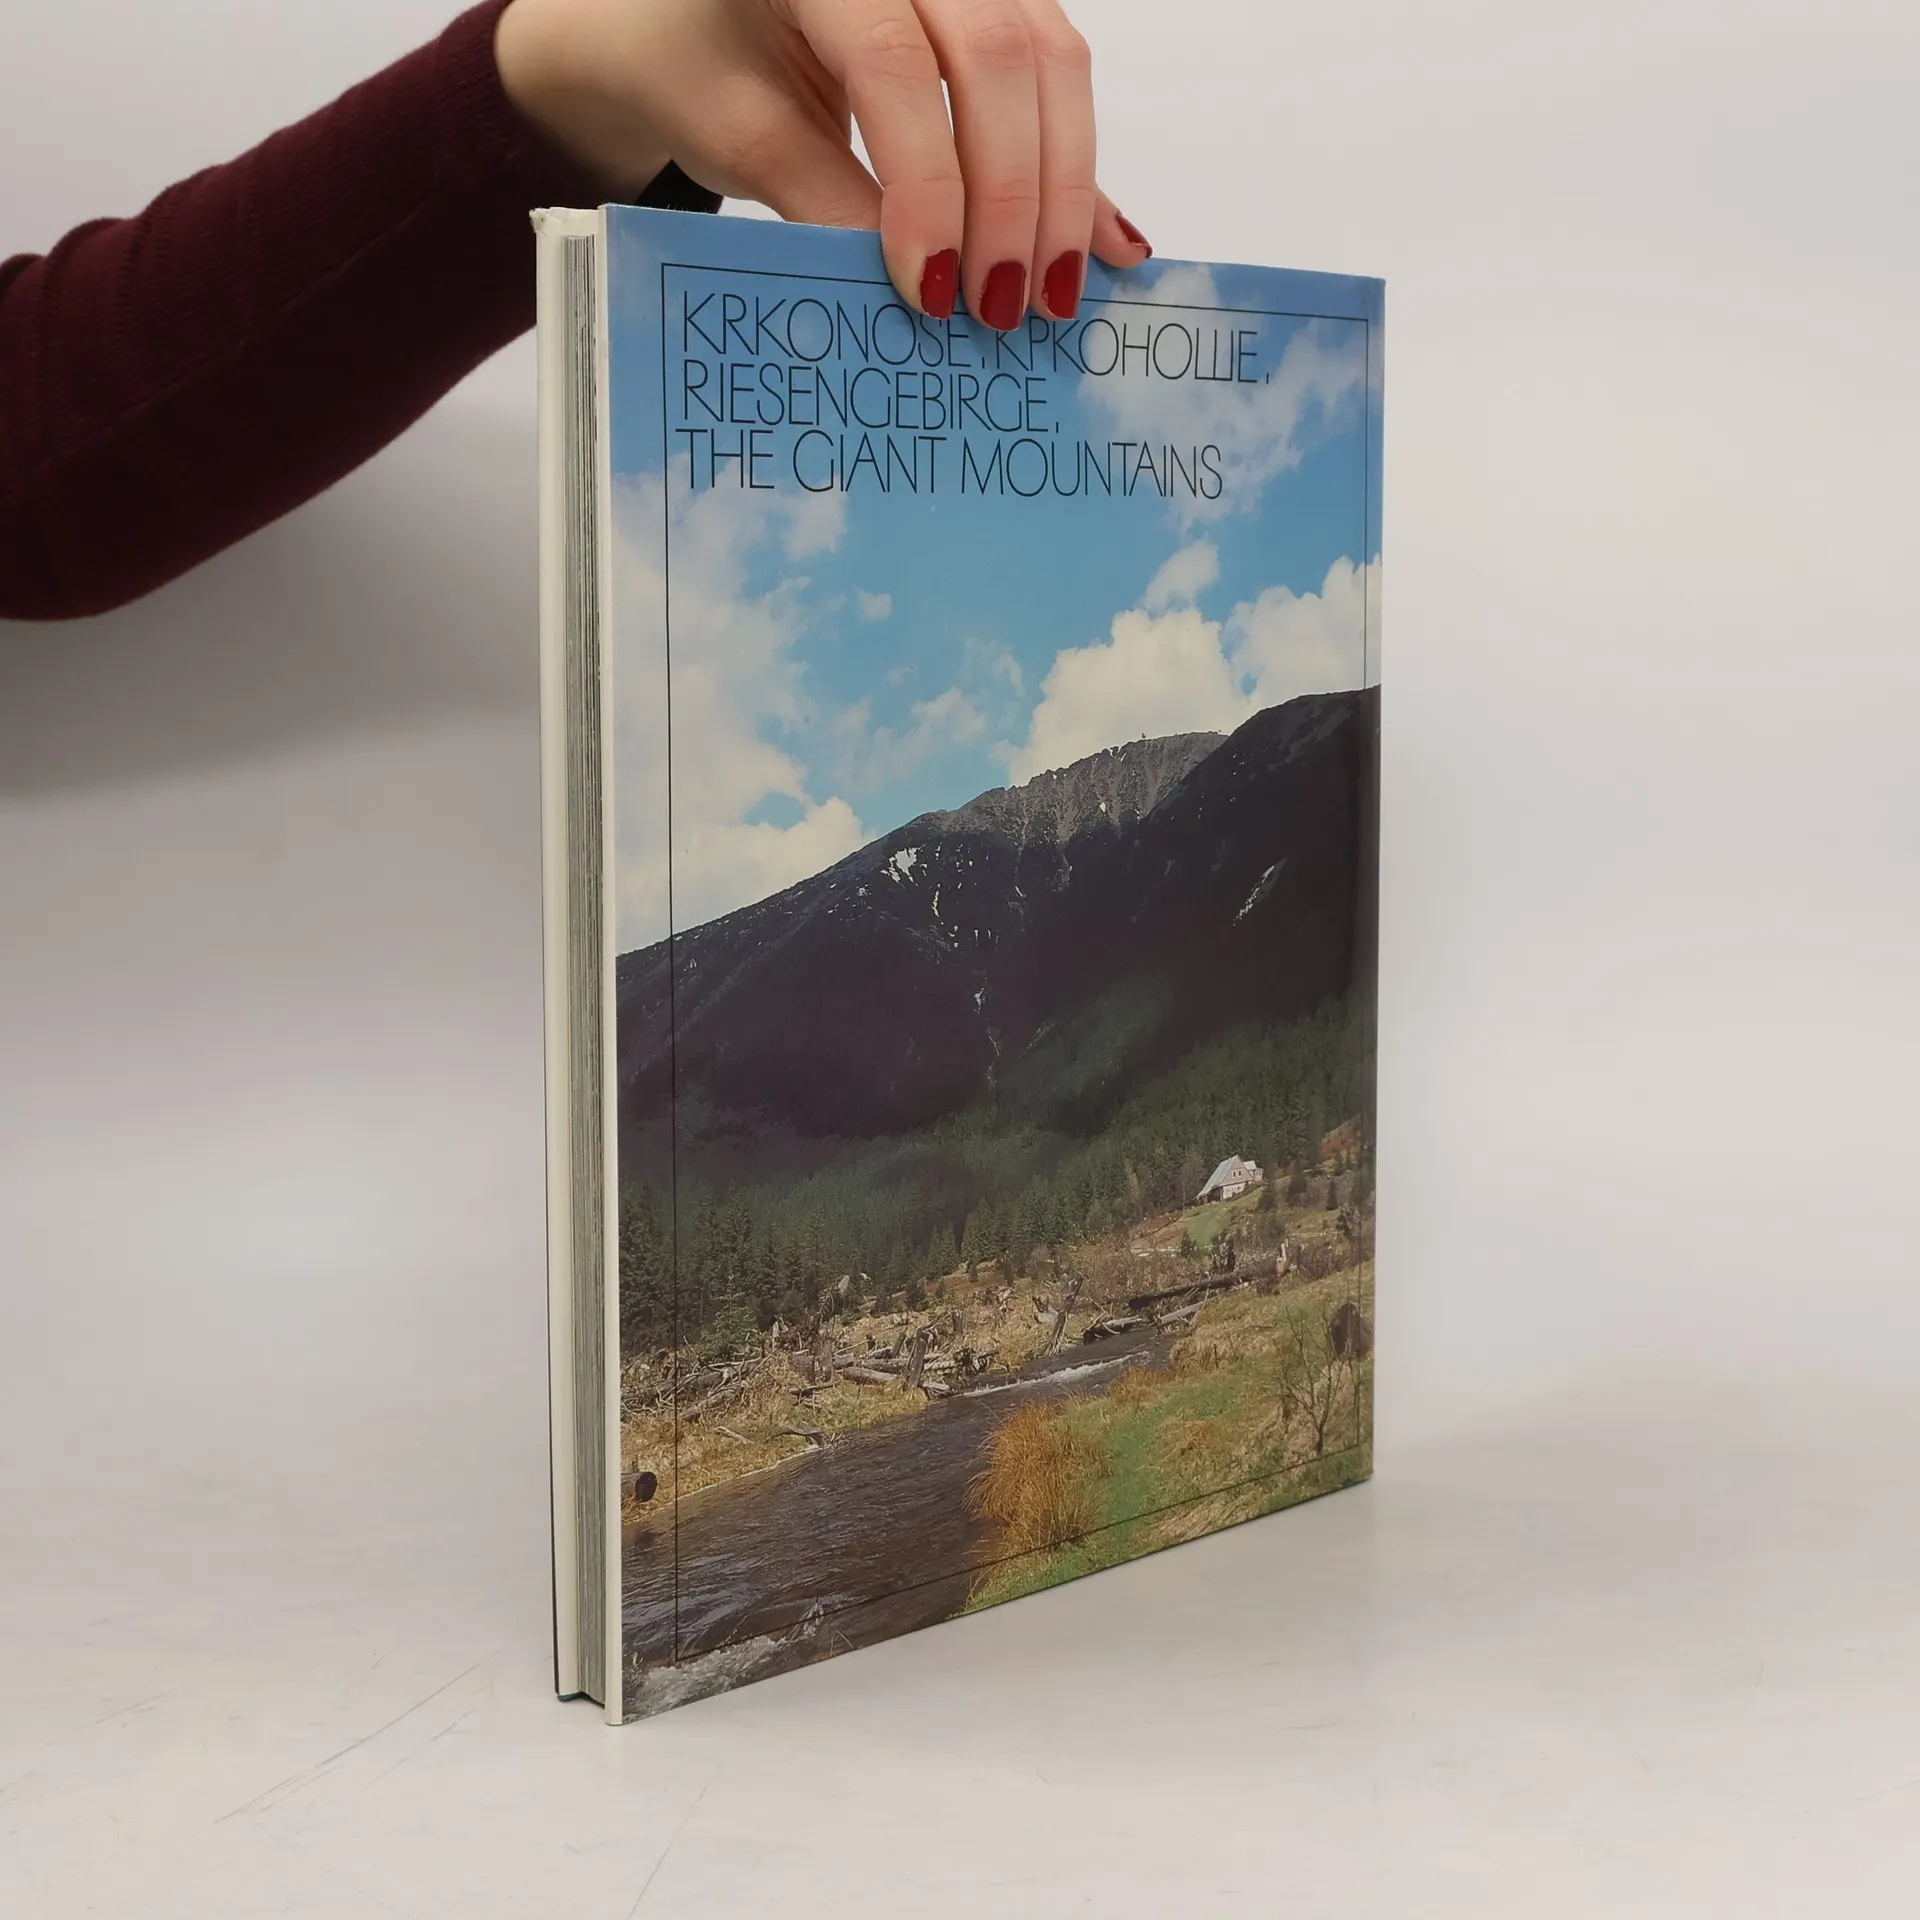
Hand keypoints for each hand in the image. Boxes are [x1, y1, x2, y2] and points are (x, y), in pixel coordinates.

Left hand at [494, 0, 1152, 327]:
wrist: (698, 18)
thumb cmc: (704, 62)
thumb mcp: (742, 134)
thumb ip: (825, 202)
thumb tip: (920, 291)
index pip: (892, 62)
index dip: (925, 183)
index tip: (933, 288)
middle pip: (996, 56)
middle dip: (1013, 197)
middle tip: (1002, 308)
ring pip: (1050, 62)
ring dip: (1063, 190)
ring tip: (1049, 296)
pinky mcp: (1004, 7)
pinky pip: (1061, 78)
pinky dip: (1084, 173)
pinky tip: (1108, 246)